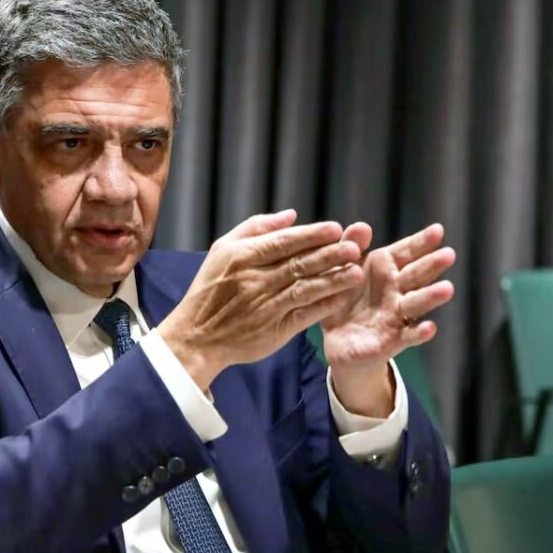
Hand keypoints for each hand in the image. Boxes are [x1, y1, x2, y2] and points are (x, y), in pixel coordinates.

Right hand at [158, 210, 364, 389]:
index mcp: (241, 258)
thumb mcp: (222, 250)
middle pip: (299, 264)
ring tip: (356, 271)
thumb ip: (255, 228)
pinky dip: (324, 305)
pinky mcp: (274, 330)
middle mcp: (254, 281)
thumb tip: (291, 215)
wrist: (196, 336)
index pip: (283, 242)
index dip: (311, 235)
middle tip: (354, 247)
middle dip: (329, 254)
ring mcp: (265, 307)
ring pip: (306, 289)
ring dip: (333, 280)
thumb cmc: (210, 290)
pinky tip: (341, 297)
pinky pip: (304, 315)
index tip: (335, 228)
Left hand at [322, 223, 454, 415]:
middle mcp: (396, 290)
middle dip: (431, 265)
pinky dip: (419, 333)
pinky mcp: (392, 340)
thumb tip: (362, 226)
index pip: (406, 252)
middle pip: (416, 275)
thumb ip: (348, 247)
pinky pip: (408, 336)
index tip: (438, 230)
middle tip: (448, 255)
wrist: (337, 342)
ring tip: (447, 289)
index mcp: (383, 269)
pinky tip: (429, 328)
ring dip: (431, 297)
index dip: (421, 242)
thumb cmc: (342, 299)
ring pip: (416, 304)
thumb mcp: (338, 271)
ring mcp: (396, 315)